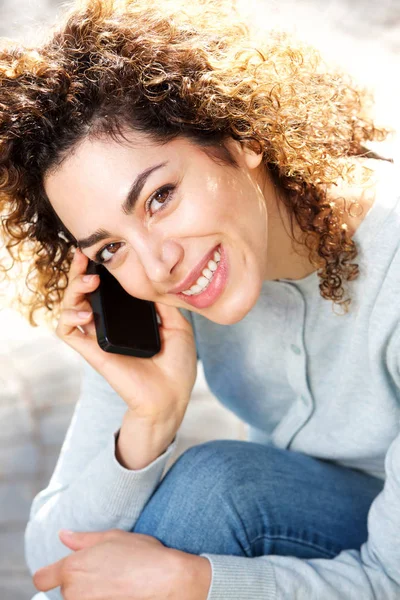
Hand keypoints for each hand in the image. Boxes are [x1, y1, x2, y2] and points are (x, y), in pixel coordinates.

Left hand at [33, 529, 211, 599]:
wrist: (168, 581)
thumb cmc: (142, 556)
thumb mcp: (112, 538)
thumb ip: (82, 540)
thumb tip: (63, 535)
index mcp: (72, 568)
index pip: (42, 578)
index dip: (50, 574)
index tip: (61, 572)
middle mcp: (74, 592)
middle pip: (65, 589)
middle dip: (80, 581)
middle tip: (106, 571)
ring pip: (79, 599)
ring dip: (91, 593)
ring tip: (116, 583)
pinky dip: (103, 598)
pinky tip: (121, 593)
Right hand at [56, 248, 196, 426]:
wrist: (172, 397)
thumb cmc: (177, 365)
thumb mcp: (179, 325)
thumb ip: (166, 302)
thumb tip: (157, 278)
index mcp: (127, 316)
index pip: (106, 288)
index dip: (99, 268)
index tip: (103, 250)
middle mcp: (109, 324)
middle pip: (83, 292)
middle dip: (79, 270)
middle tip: (84, 255)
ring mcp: (98, 337)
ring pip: (69, 307)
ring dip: (72, 290)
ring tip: (89, 282)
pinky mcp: (92, 352)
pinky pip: (67, 332)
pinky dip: (68, 318)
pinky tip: (84, 314)